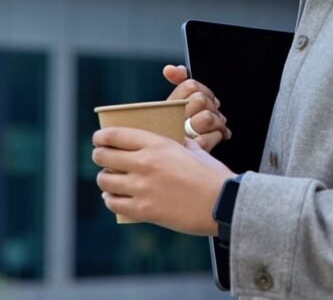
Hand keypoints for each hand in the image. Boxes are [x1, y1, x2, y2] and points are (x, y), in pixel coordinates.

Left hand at [92, 127, 235, 234]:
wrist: (221, 201)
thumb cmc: (211, 173)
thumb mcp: (192, 148)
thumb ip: (175, 143)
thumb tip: (166, 141)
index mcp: (157, 144)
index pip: (116, 135)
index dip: (102, 135)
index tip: (99, 137)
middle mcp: (145, 164)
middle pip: (105, 156)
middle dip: (99, 155)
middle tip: (101, 156)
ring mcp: (142, 188)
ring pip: (105, 180)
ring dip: (104, 178)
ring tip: (109, 177)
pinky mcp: (143, 210)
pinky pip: (113, 203)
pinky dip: (110, 198)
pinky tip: (113, 196)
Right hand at [163, 64, 230, 151]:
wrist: (172, 158)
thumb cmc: (177, 128)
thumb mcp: (178, 102)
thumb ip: (178, 80)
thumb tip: (172, 69)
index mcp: (169, 105)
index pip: (189, 85)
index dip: (204, 90)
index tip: (208, 99)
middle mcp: (172, 120)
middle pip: (200, 99)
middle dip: (212, 106)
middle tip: (214, 113)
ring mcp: (180, 137)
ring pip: (206, 118)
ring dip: (217, 122)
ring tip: (218, 126)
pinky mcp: (189, 153)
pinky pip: (208, 140)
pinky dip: (217, 137)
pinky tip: (216, 137)